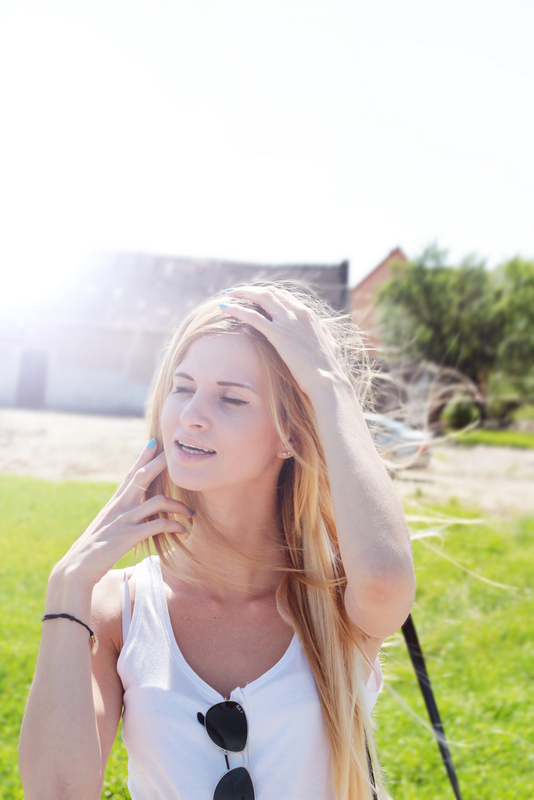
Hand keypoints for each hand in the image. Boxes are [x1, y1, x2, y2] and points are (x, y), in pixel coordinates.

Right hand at [53, 443, 191, 587]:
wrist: (78, 567)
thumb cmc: (94, 549)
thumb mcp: (107, 526)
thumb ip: (121, 516)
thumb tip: (134, 512)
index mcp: (115, 503)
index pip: (130, 474)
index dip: (142, 458)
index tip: (153, 442)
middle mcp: (120, 507)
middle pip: (142, 477)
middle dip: (159, 463)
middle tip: (174, 453)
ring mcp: (125, 520)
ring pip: (157, 501)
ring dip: (178, 505)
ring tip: (189, 512)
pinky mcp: (130, 536)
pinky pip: (158, 525)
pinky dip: (172, 525)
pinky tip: (181, 529)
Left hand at [220, 286, 346, 395]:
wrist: (327, 381)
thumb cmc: (328, 369)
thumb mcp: (328, 345)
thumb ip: (322, 334)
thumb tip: (323, 330)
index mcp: (308, 314)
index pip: (283, 295)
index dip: (266, 293)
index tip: (254, 296)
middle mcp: (299, 312)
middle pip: (270, 292)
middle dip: (252, 290)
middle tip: (237, 292)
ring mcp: (289, 322)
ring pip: (262, 297)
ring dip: (243, 293)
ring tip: (229, 295)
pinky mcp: (279, 334)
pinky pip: (253, 316)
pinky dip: (238, 309)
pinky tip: (225, 308)